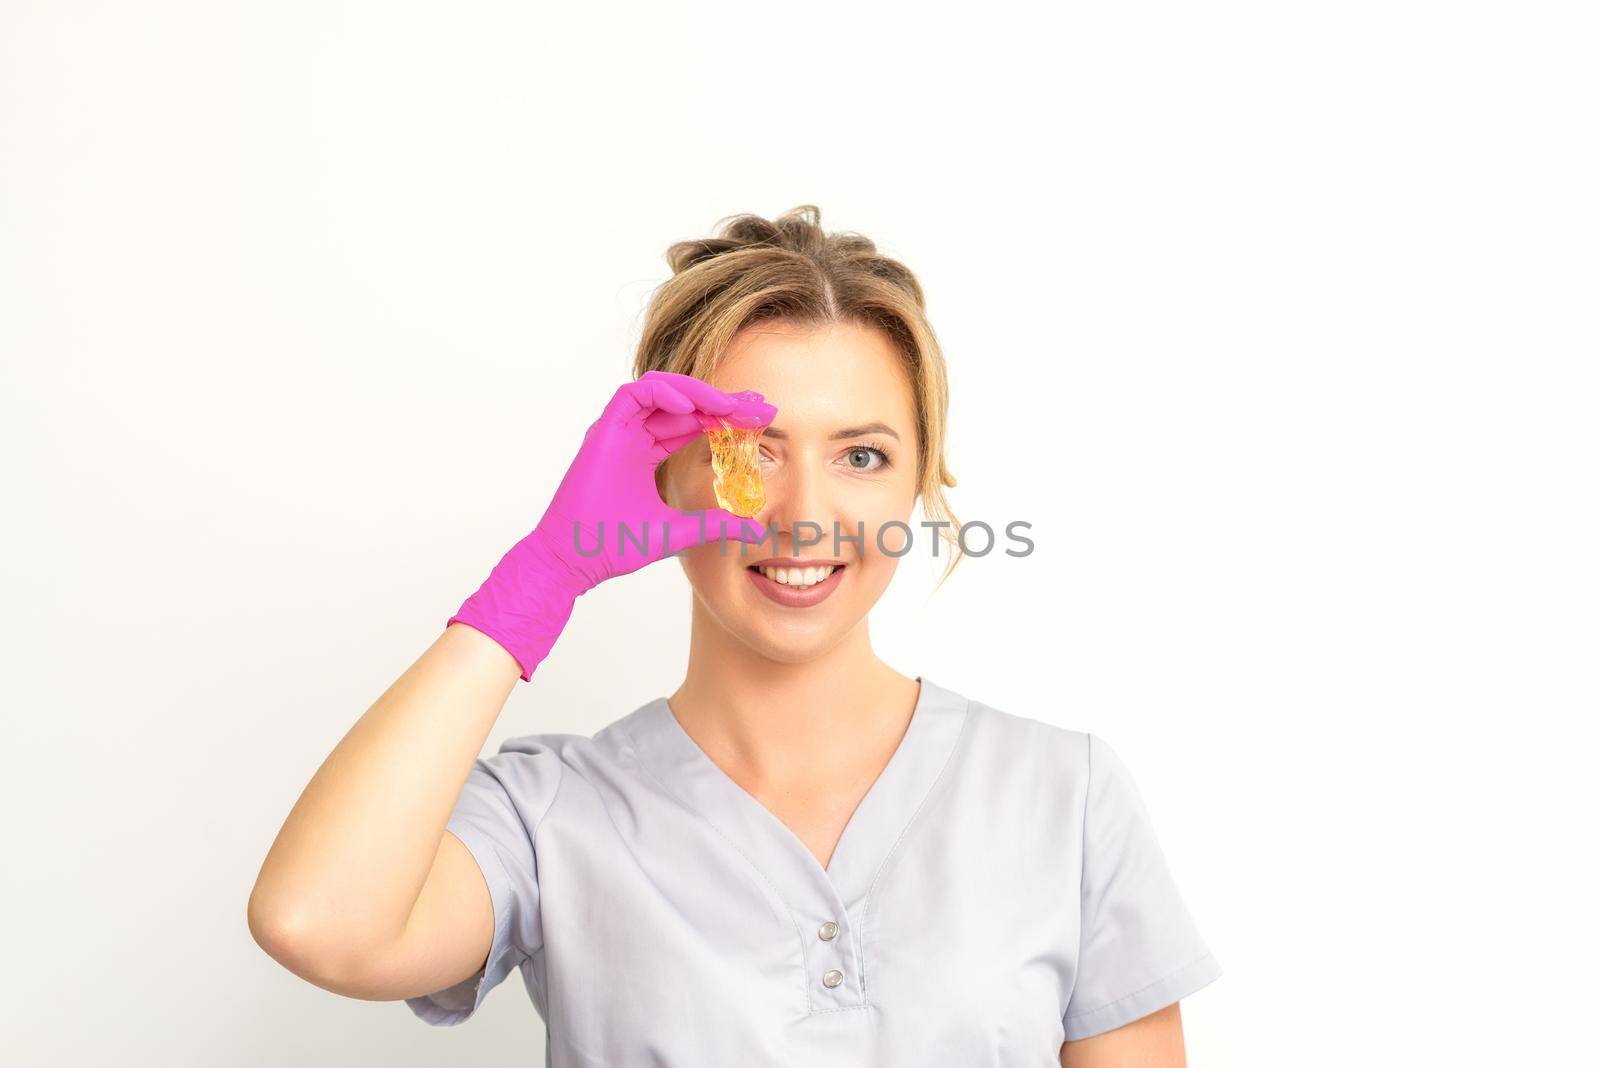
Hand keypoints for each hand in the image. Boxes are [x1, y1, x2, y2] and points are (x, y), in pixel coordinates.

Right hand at [448, 371, 776, 679]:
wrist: (576, 559)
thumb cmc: (614, 545)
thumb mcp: (678, 532)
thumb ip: (714, 525)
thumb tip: (752, 531)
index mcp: (647, 454)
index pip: (693, 424)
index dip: (726, 418)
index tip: (761, 420)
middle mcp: (634, 437)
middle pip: (683, 404)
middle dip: (722, 402)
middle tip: (758, 407)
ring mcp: (617, 432)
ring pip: (659, 390)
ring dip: (696, 393)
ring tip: (729, 406)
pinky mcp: (603, 431)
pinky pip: (632, 396)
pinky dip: (662, 394)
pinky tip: (691, 409)